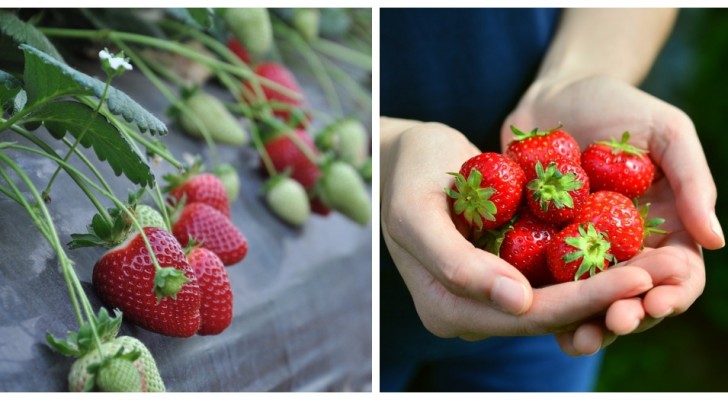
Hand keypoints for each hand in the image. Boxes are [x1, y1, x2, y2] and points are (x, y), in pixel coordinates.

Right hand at [381, 119, 652, 341]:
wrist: (405, 156)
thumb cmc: (406, 176)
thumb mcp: (415, 214)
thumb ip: (455, 263)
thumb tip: (515, 303)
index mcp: (445, 308)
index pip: (523, 315)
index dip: (581, 301)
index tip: (635, 278)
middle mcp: (470, 313)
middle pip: (548, 315)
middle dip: (607, 297)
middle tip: (665, 273)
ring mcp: (489, 296)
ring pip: (557, 301)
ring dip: (608, 286)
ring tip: (663, 265)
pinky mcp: (504, 273)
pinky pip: (553, 278)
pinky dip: (589, 267)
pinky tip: (631, 251)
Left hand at [501, 75, 722, 353]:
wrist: (555, 94)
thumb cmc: (619, 105)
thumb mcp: (667, 131)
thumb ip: (693, 181)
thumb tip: (716, 241)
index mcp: (662, 228)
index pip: (677, 275)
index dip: (671, 295)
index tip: (655, 304)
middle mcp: (622, 247)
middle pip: (631, 297)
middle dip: (626, 318)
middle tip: (611, 326)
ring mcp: (578, 249)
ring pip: (586, 300)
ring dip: (583, 323)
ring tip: (573, 338)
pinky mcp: (537, 244)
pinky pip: (541, 277)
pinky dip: (540, 298)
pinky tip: (530, 310)